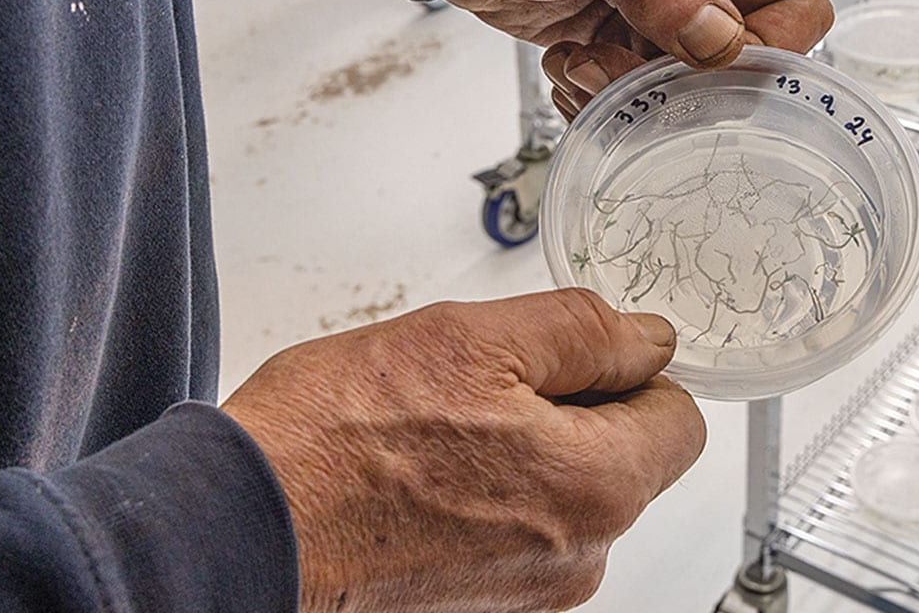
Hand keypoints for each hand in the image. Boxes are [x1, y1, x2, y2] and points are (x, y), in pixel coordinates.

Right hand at [221, 289, 705, 612]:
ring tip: (438, 427)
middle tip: (482, 380)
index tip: (576, 353)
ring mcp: (527, 591)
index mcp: (596, 488)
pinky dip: (484, 493)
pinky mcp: (479, 603)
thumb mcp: (471, 340)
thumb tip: (649, 337)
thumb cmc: (335, 444)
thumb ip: (583, 333)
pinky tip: (420, 471)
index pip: (680, 418)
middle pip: (622, 458)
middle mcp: (577, 558)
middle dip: (571, 408)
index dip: (630, 369)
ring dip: (523, 447)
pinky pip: (514, 529)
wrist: (238, 533)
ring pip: (564, 491)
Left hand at [395, 0, 832, 117]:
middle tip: (625, 71)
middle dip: (686, 86)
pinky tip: (566, 67)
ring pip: (683, 89)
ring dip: (634, 98)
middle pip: (739, 62)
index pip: (793, 6)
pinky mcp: (608, 39)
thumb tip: (721, 39)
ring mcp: (647, 12)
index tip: (710, 72)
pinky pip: (632, 96)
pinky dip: (599, 101)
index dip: (768, 51)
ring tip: (584, 64)